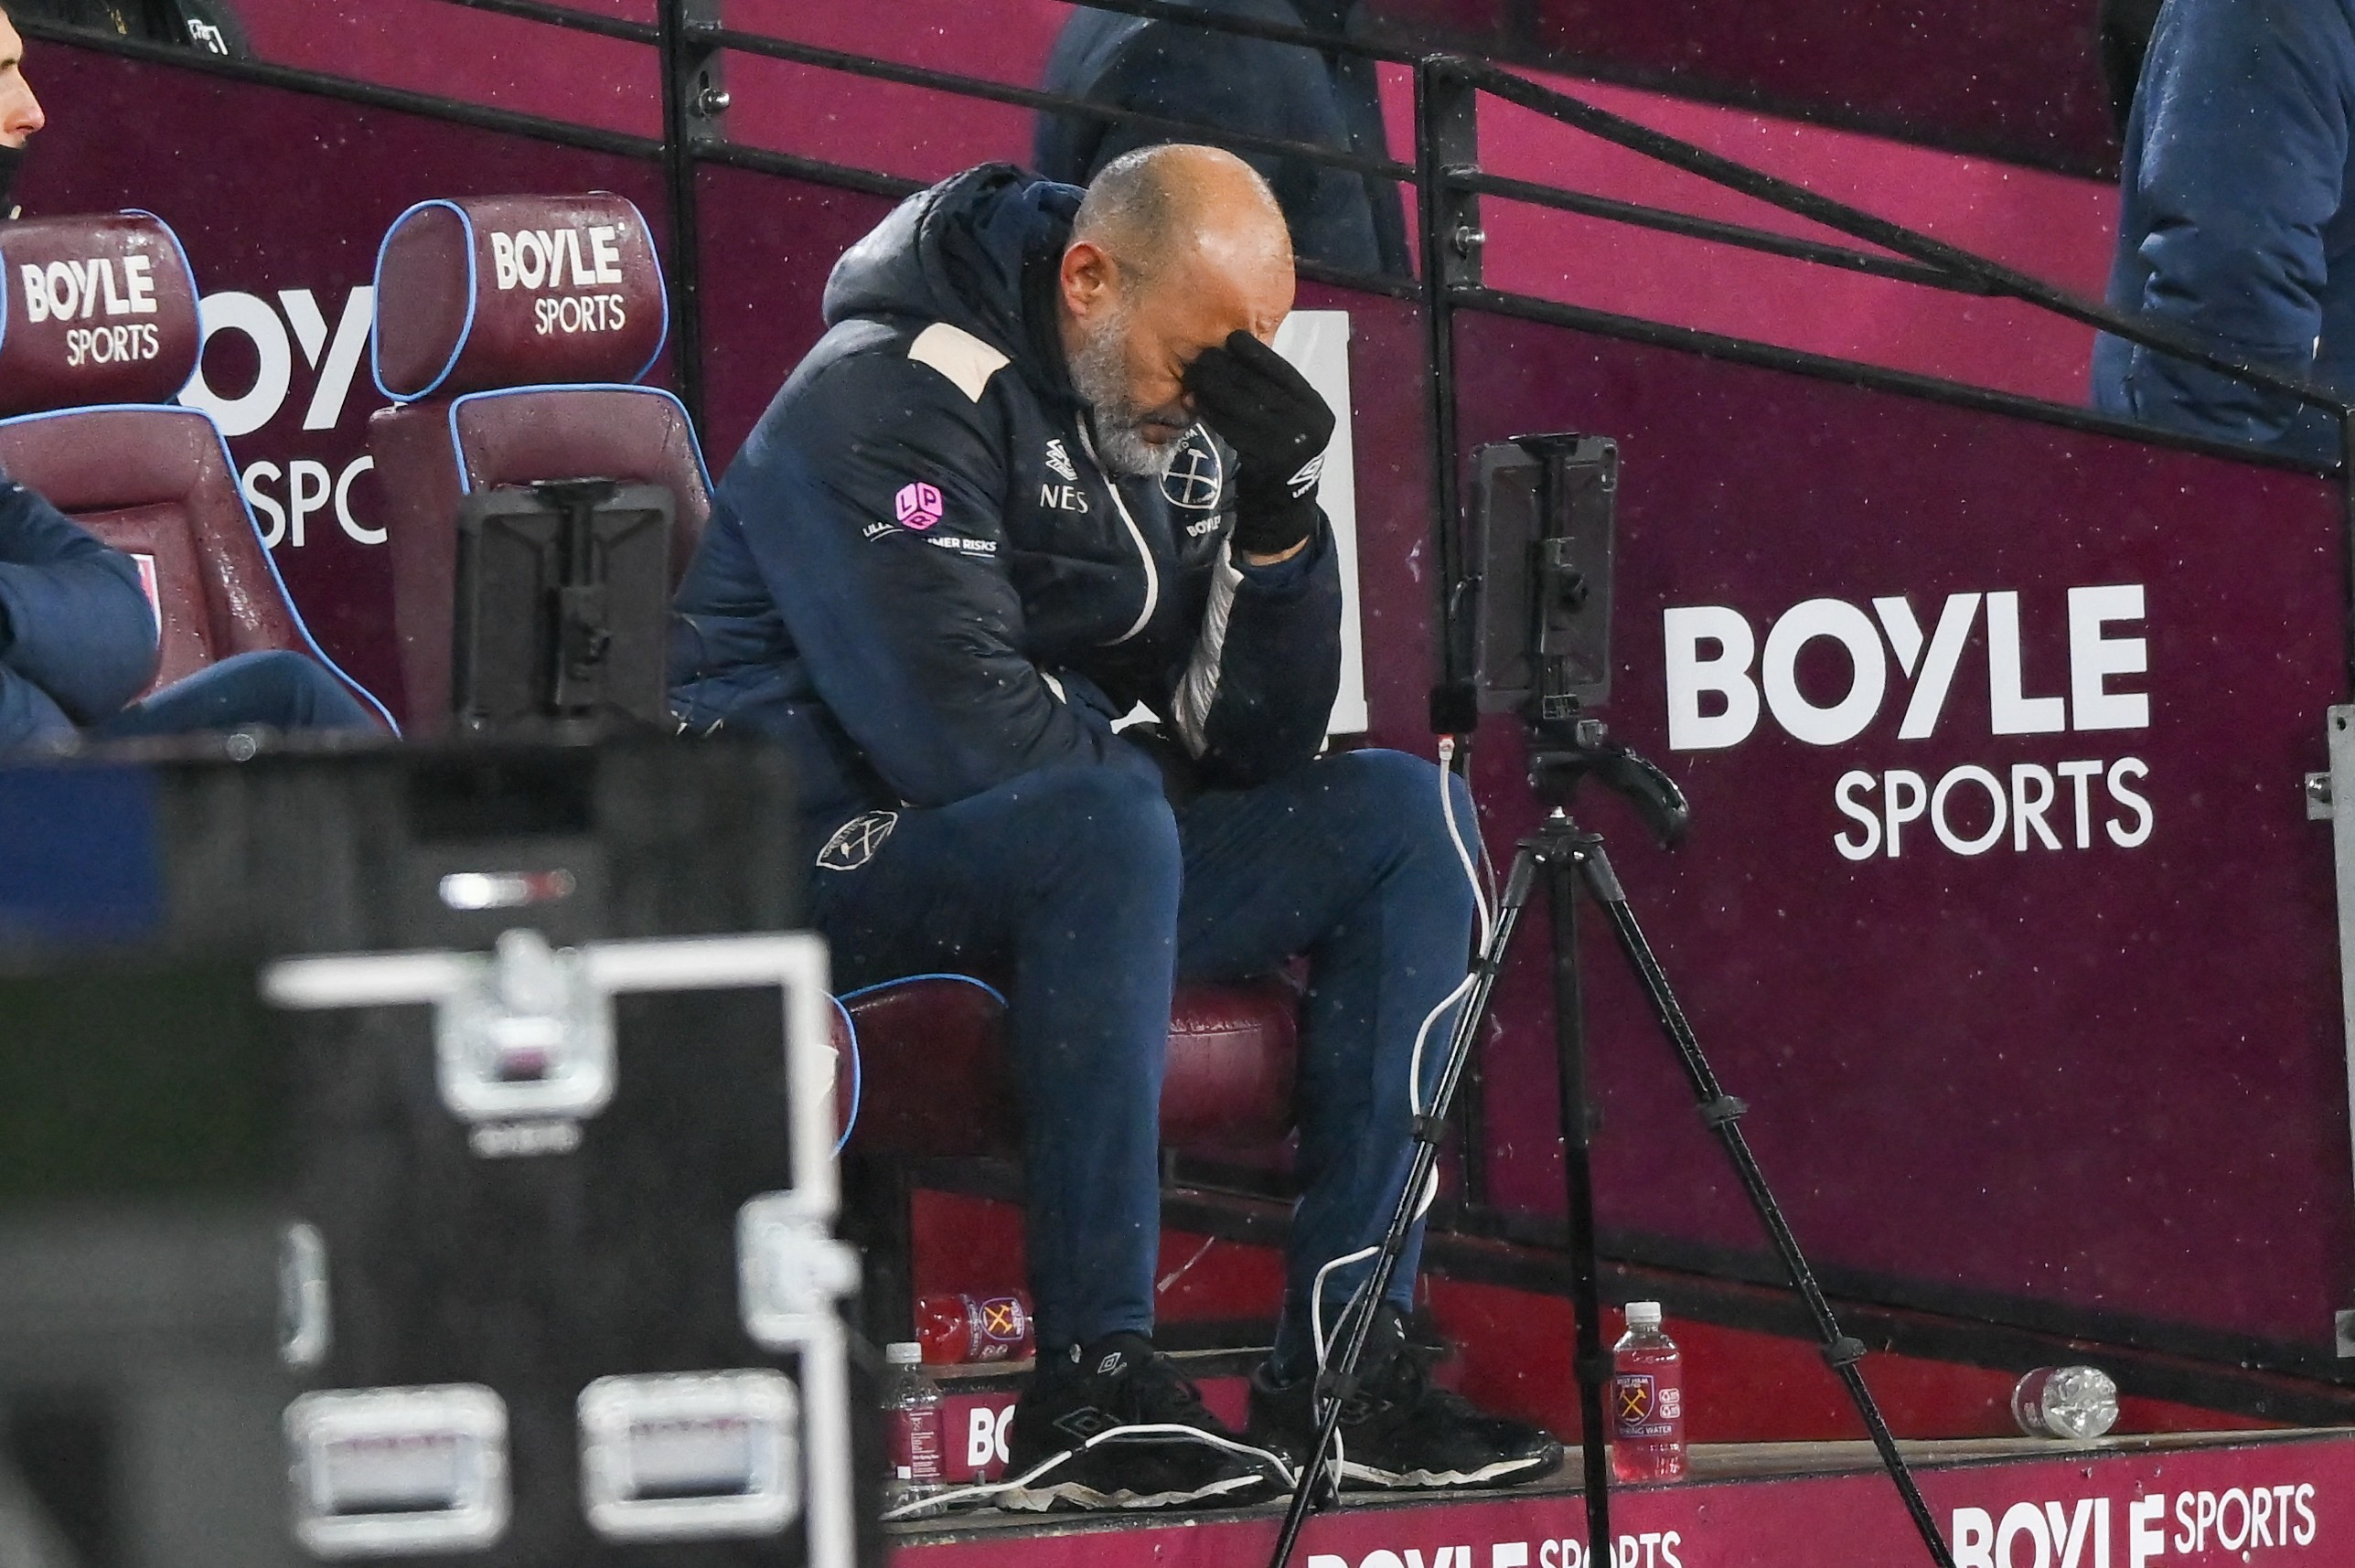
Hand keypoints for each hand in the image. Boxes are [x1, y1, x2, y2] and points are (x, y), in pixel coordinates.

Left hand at [1182, 330, 1334, 556]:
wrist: (1283, 504)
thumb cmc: (1282, 453)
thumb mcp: (1291, 421)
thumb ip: (1275, 394)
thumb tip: (1235, 356)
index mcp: (1316, 409)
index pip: (1285, 373)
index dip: (1257, 354)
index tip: (1233, 338)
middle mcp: (1308, 424)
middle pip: (1261, 387)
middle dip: (1228, 369)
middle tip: (1202, 357)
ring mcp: (1288, 444)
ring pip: (1244, 406)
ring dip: (1214, 389)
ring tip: (1194, 376)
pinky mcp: (1265, 460)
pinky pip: (1232, 429)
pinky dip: (1212, 413)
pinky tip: (1196, 402)